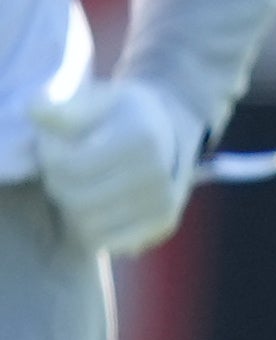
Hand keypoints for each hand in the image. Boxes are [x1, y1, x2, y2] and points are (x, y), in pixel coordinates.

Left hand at [28, 77, 201, 257]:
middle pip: (75, 199)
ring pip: (87, 225)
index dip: (47, 157)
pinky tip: (93, 204)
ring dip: (71, 207)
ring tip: (77, 185)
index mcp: (140, 140)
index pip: (69, 168)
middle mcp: (157, 175)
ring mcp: (163, 203)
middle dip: (56, 183)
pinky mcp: (163, 224)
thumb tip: (34, 113)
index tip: (51, 144)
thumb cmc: (126, 111)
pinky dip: (91, 227)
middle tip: (60, 168)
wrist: (176, 126)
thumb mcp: (99, 98)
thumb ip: (64, 109)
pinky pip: (107, 241)